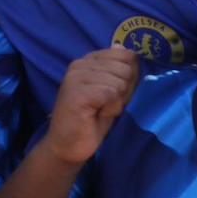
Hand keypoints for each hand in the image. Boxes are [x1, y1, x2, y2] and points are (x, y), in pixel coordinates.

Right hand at [43, 49, 140, 166]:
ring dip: (116, 102)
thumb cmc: (92, 120)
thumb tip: (129, 51)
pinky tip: (96, 115)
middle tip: (106, 105)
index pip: (125, 55)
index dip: (128, 78)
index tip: (114, 94)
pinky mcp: (76, 92)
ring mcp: (76, 77)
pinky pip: (110, 94)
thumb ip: (122, 73)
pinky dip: (110, 108)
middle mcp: (79, 64)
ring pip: (119, 82)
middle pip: (125, 68)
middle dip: (123, 91)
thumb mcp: (114, 93)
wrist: (67, 146)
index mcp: (88, 60)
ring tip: (100, 111)